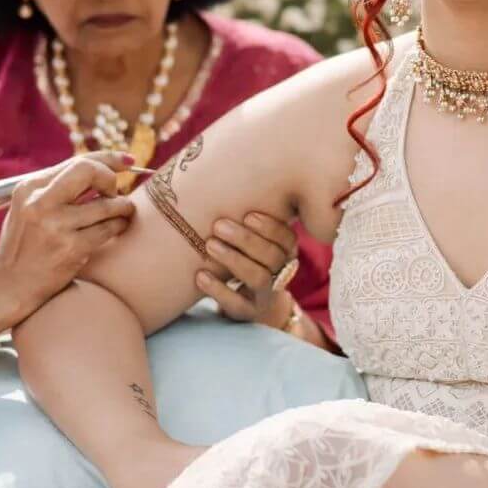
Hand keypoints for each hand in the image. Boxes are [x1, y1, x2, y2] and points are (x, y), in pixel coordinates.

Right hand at [0, 152, 135, 316]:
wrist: (8, 286)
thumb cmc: (25, 244)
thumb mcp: (30, 208)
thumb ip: (58, 188)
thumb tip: (104, 167)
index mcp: (29, 188)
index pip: (76, 162)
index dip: (108, 159)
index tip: (129, 160)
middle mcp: (40, 203)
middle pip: (89, 171)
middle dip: (111, 178)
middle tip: (114, 193)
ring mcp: (56, 226)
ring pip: (107, 204)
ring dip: (123, 206)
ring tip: (123, 211)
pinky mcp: (71, 249)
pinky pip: (109, 229)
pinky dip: (119, 226)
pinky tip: (118, 227)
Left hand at [197, 211, 298, 325]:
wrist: (251, 305)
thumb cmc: (246, 259)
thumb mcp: (253, 240)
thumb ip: (247, 219)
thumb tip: (222, 174)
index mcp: (285, 252)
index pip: (287, 238)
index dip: (270, 227)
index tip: (247, 214)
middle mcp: (280, 273)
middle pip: (272, 256)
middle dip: (246, 239)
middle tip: (219, 225)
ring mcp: (265, 295)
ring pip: (259, 278)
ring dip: (233, 260)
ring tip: (209, 245)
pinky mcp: (247, 313)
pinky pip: (237, 304)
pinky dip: (218, 290)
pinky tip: (200, 276)